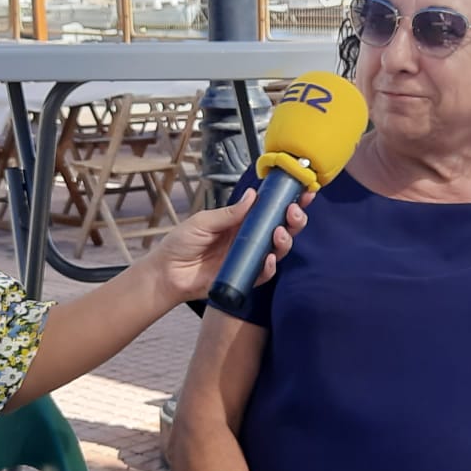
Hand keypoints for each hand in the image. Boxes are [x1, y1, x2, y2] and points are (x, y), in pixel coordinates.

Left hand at [143, 188, 310, 304]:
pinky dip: (270, 266)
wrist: (167, 273)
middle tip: (294, 212)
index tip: (303, 192)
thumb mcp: (203, 221)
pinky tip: (269, 259)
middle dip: (294, 219)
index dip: (288, 201)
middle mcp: (249, 239)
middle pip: (281, 228)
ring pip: (278, 249)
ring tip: (279, 232)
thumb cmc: (181, 244)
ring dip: (284, 240)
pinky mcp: (245, 278)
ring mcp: (249, 258)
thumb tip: (253, 195)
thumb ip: (229, 213)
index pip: (270, 209)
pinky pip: (264, 273)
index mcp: (241, 221)